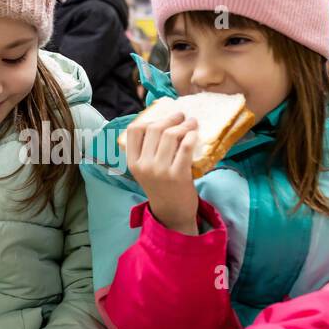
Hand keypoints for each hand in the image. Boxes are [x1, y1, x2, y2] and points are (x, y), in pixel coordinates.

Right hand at [121, 110, 199, 234]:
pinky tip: (195, 134)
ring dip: (184, 125)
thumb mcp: (146, 170)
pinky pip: (186, 147)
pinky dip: (192, 136)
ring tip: (192, 123)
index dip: (148, 119)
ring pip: (170, 135)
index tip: (161, 118)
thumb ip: (147, 150)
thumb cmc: (161, 186)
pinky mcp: (178, 175)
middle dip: (170, 118)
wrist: (172, 212)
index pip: (134, 131)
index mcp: (133, 163)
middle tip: (181, 116)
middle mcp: (144, 166)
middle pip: (154, 129)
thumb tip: (162, 121)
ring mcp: (161, 171)